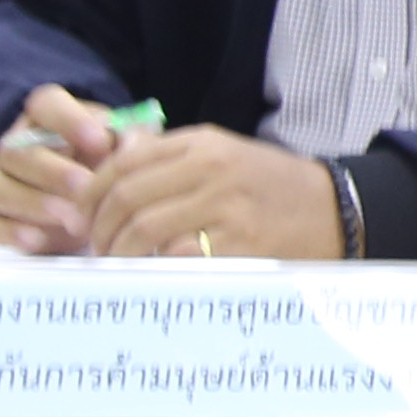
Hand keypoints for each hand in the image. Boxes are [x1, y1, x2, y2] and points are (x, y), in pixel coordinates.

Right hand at [0, 86, 124, 256]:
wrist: (93, 202)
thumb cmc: (109, 164)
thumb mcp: (126, 146)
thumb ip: (130, 141)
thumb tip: (133, 148)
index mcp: (47, 117)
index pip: (44, 104)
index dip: (69, 120)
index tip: (100, 141)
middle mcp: (14, 146)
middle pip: (15, 151)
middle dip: (53, 172)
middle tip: (86, 188)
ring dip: (34, 203)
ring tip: (73, 219)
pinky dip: (10, 233)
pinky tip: (40, 239)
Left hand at [80, 127, 343, 260]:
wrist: (335, 210)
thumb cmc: (271, 186)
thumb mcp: (224, 154)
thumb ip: (171, 158)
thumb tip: (113, 165)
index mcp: (203, 144)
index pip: (124, 163)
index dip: (91, 192)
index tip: (81, 216)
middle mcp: (212, 170)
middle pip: (127, 197)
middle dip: (99, 228)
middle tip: (96, 247)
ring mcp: (226, 208)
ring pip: (144, 229)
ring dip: (120, 252)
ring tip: (118, 264)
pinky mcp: (238, 244)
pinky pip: (176, 257)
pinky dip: (154, 267)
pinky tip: (151, 272)